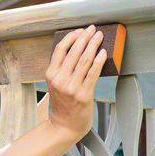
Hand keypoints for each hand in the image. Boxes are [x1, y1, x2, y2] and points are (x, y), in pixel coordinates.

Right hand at [44, 24, 106, 140]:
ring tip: (100, 36)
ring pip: (84, 60)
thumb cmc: (62, 104)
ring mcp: (72, 88)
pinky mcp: (84, 94)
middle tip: (93, 29)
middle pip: (74, 52)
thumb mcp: (55, 84)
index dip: (72, 37)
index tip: (80, 31)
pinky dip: (99, 61)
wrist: (64, 126)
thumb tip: (77, 47)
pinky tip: (103, 52)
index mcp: (50, 75)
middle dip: (85, 37)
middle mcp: (60, 80)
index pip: (60, 49)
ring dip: (94, 45)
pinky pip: (93, 73)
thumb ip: (61, 68)